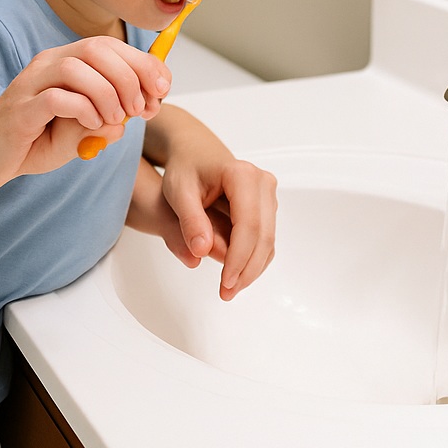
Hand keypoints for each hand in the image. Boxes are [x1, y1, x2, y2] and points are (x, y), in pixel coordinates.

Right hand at [0, 36, 170, 200]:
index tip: (161, 91)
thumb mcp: (79, 134)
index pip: (111, 47)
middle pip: (99, 48)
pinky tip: (89, 126)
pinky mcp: (21, 108)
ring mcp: (32, 83)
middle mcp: (49, 64)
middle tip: (140, 108)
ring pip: (80, 67)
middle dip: (132, 76)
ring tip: (115, 118)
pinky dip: (84, 110)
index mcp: (66, 63)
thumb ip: (105, 123)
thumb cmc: (30, 142)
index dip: (143, 65)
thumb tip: (128, 118)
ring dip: (109, 93)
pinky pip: (58, 97)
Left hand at [148, 108, 277, 299]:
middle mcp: (262, 182)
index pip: (248, 225)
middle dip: (246, 269)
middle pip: (263, 236)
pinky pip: (266, 239)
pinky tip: (236, 275)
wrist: (196, 153)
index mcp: (241, 175)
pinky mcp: (268, 206)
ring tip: (229, 289)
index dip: (238, 258)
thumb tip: (202, 251)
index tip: (224, 283)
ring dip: (252, 269)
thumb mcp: (178, 192)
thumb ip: (190, 220)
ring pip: (268, 241)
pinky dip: (253, 260)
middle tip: (226, 293)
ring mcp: (268, 194)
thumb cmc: (186, 169)